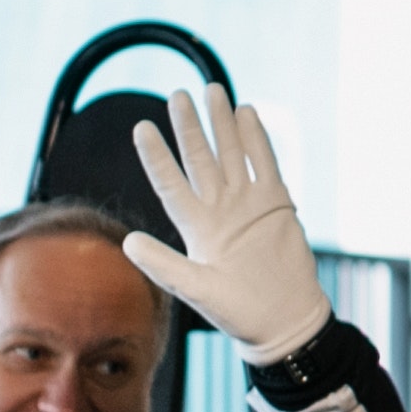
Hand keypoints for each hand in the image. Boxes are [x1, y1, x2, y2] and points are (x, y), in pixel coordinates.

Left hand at [124, 87, 334, 361]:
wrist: (284, 320)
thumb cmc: (238, 312)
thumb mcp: (195, 289)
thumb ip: (163, 265)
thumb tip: (127, 242)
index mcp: (196, 228)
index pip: (170, 183)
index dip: (156, 156)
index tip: (141, 128)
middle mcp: (219, 209)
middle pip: (200, 159)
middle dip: (190, 127)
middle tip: (178, 95)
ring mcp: (248, 204)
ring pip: (231, 154)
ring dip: (222, 125)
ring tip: (213, 91)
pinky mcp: (276, 204)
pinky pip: (265, 164)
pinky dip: (256, 140)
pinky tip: (247, 114)